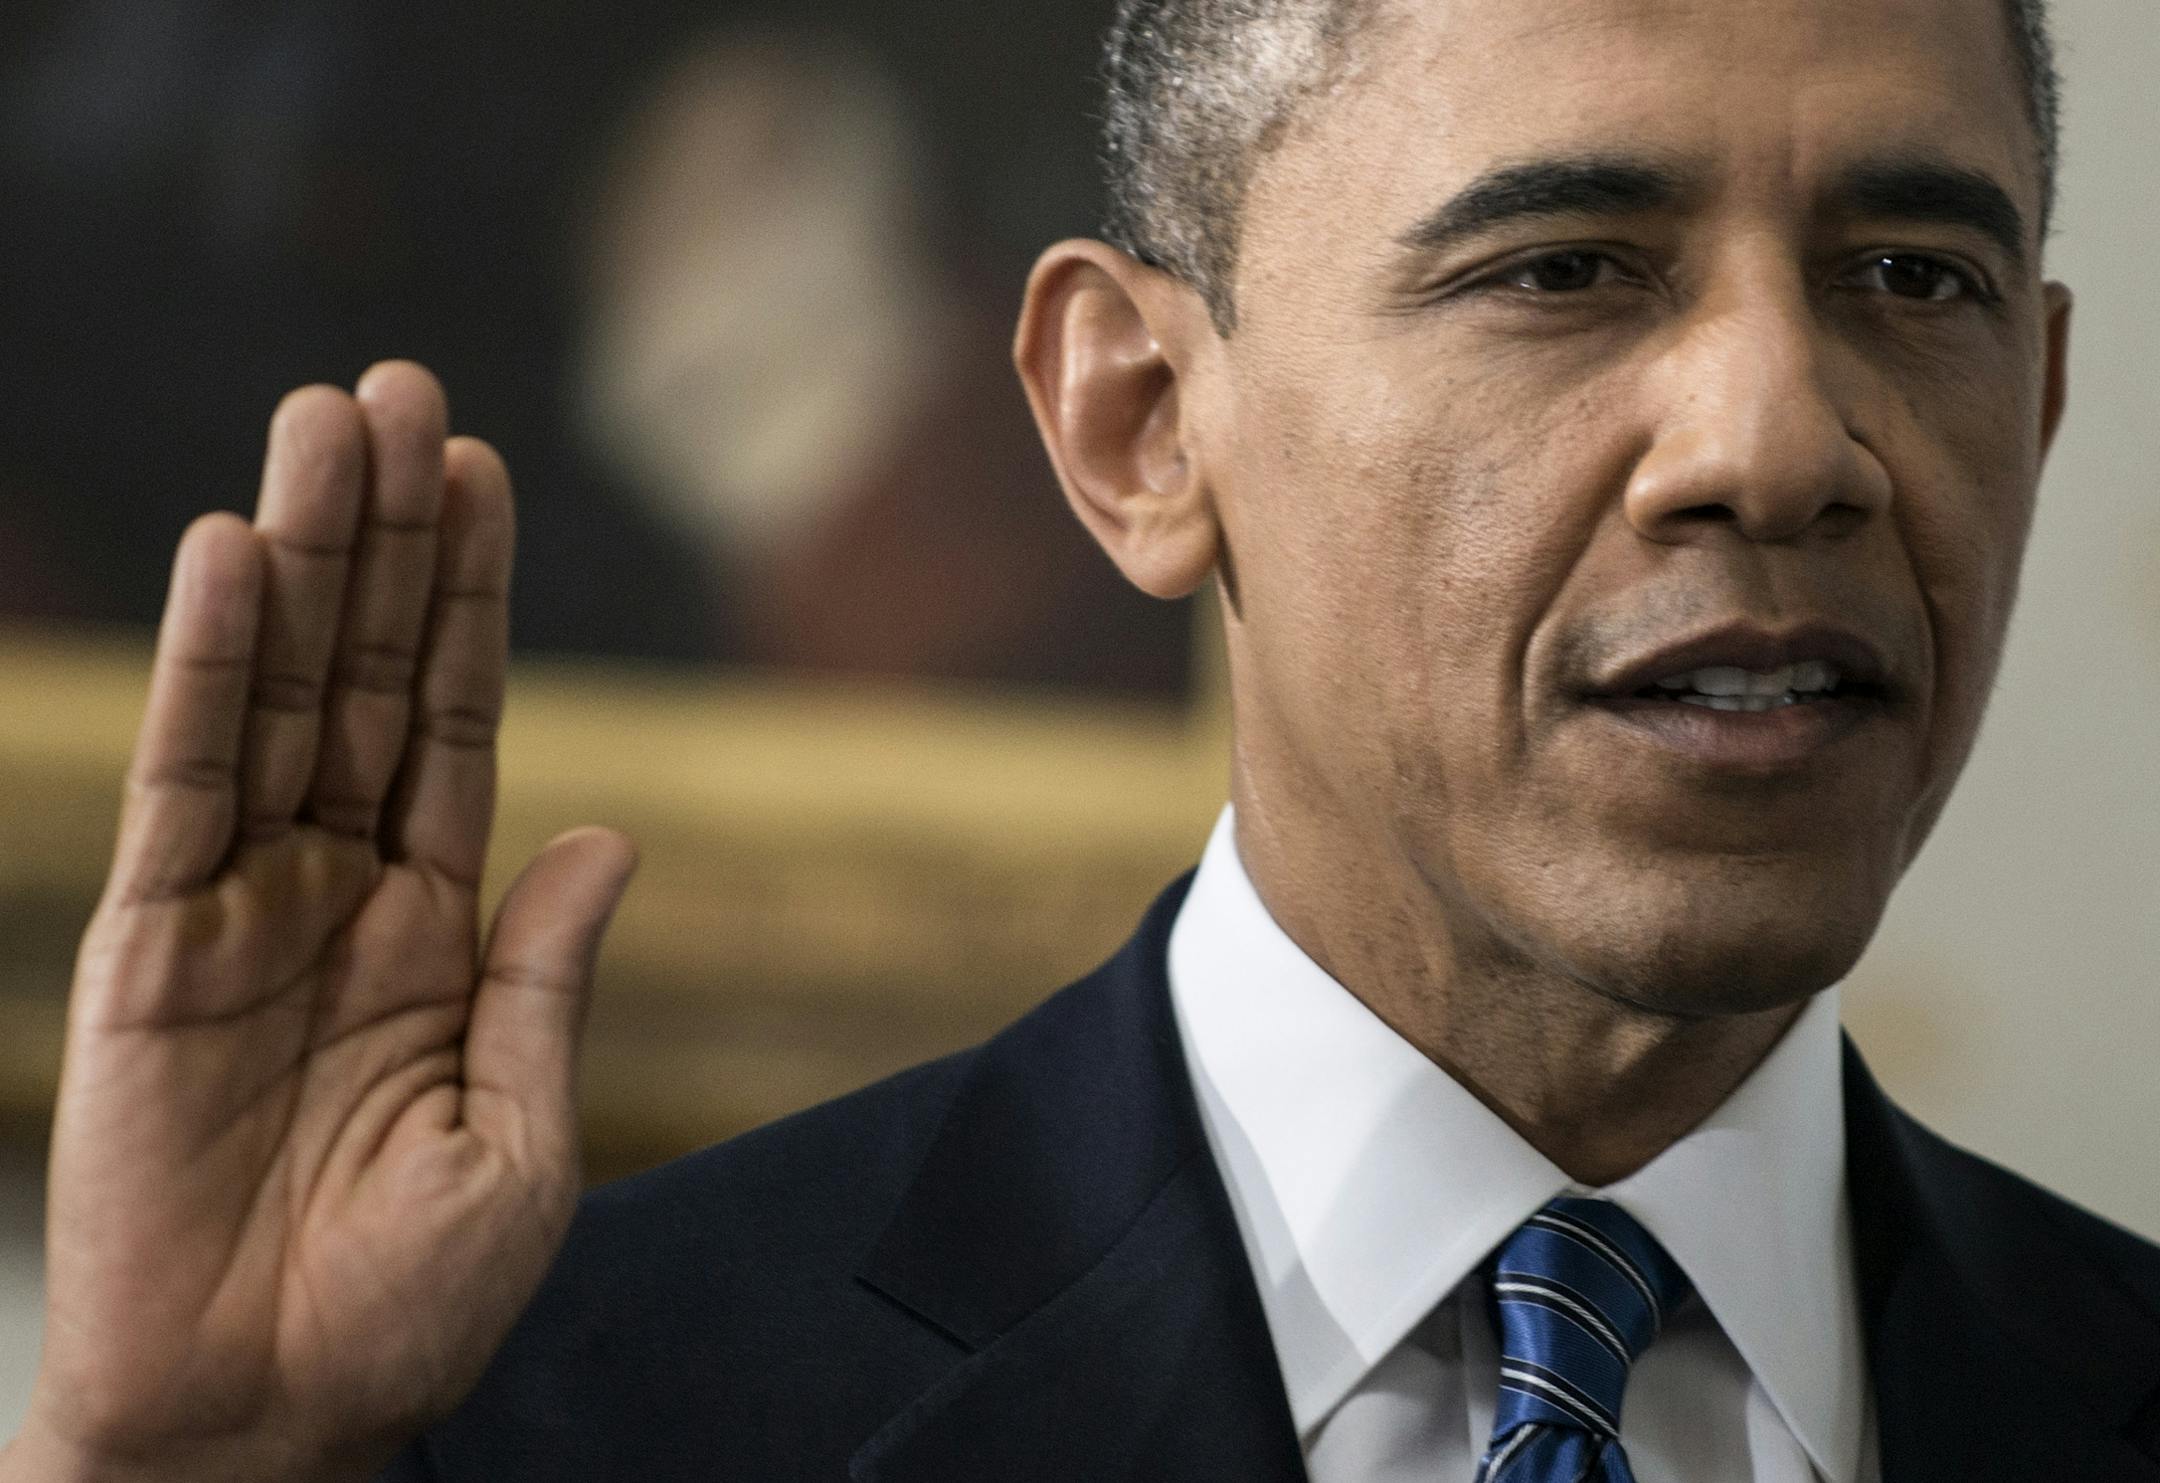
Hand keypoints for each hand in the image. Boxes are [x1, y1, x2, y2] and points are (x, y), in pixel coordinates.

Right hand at [6, 364, 635, 1482]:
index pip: (453, 723)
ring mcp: (243, 909)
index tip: (479, 471)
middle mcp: (342, 891)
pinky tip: (235, 559)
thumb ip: (543, 979)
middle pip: (365, 674)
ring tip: (327, 420)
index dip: (467, 599)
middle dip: (386, 535)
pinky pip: (186, 787)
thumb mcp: (518, 1138)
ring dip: (306, 557)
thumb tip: (606, 837)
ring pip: (280, 698)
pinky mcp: (152, 951)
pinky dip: (209, 671)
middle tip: (396, 386)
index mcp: (438, 926)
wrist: (268, 1418)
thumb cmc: (404, 1304)